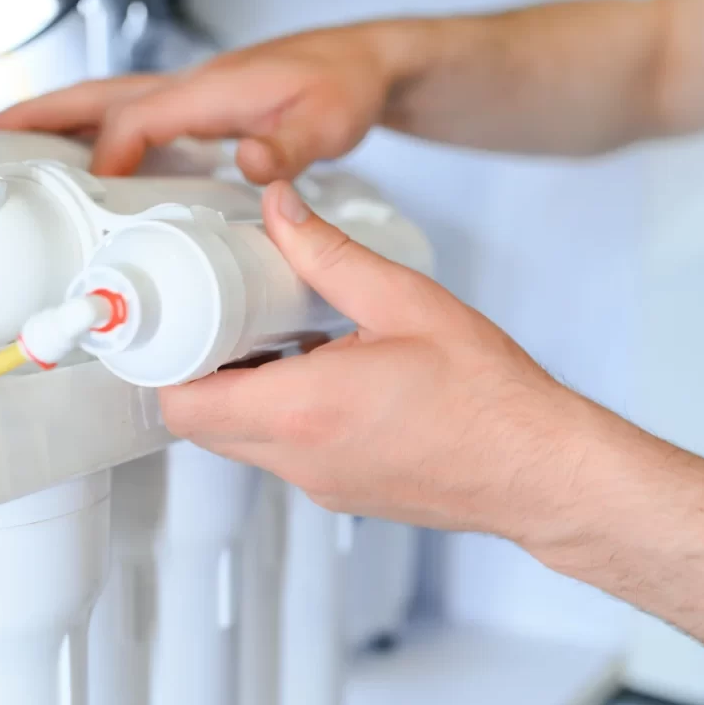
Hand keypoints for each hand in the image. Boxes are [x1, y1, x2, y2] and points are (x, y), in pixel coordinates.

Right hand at [0, 23, 400, 181]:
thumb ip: (290, 148)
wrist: (360, 64)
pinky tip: (83, 160)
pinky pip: (128, 117)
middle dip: (36, 116)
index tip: (86, 198)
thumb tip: (250, 167)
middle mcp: (189, 87)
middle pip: (95, 96)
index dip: (106, 157)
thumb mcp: (328, 122)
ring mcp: (188, 96)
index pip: (137, 119)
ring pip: (104, 103)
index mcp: (211, 89)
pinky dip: (92, 132)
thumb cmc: (343, 85)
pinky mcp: (195, 108)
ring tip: (5, 146)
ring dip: (53, 120)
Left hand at [159, 182, 596, 542]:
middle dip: (197, 371)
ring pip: (238, 441)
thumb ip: (329, 255)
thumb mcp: (404, 302)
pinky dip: (277, 416)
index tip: (176, 323)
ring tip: (278, 340)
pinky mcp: (339, 492)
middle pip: (200, 425)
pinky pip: (280, 454)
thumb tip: (280, 212)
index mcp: (304, 409)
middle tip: (225, 320)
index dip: (165, 363)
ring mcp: (317, 483)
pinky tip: (320, 375)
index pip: (184, 405)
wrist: (537, 469)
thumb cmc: (487, 396)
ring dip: (240, 393)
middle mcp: (299, 457)